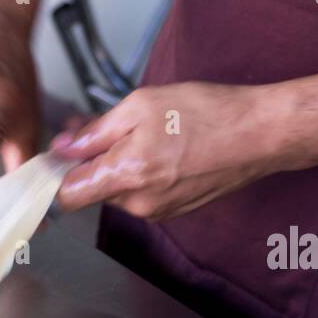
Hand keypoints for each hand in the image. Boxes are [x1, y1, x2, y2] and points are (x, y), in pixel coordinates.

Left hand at [51, 82, 290, 219]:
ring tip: (144, 132)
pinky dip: (142, 173)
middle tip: (104, 126)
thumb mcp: (141, 106)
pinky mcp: (174, 210)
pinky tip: (163, 148)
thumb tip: (64, 148)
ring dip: (119, 165)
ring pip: (118, 191)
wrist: (261, 134)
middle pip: (93, 190)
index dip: (56, 174)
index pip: (67, 196)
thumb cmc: (208, 114)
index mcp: (125, 177)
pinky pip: (143, 194)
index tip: (57, 156)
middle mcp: (139, 204)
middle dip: (92, 160)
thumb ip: (95, 132)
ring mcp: (158, 211)